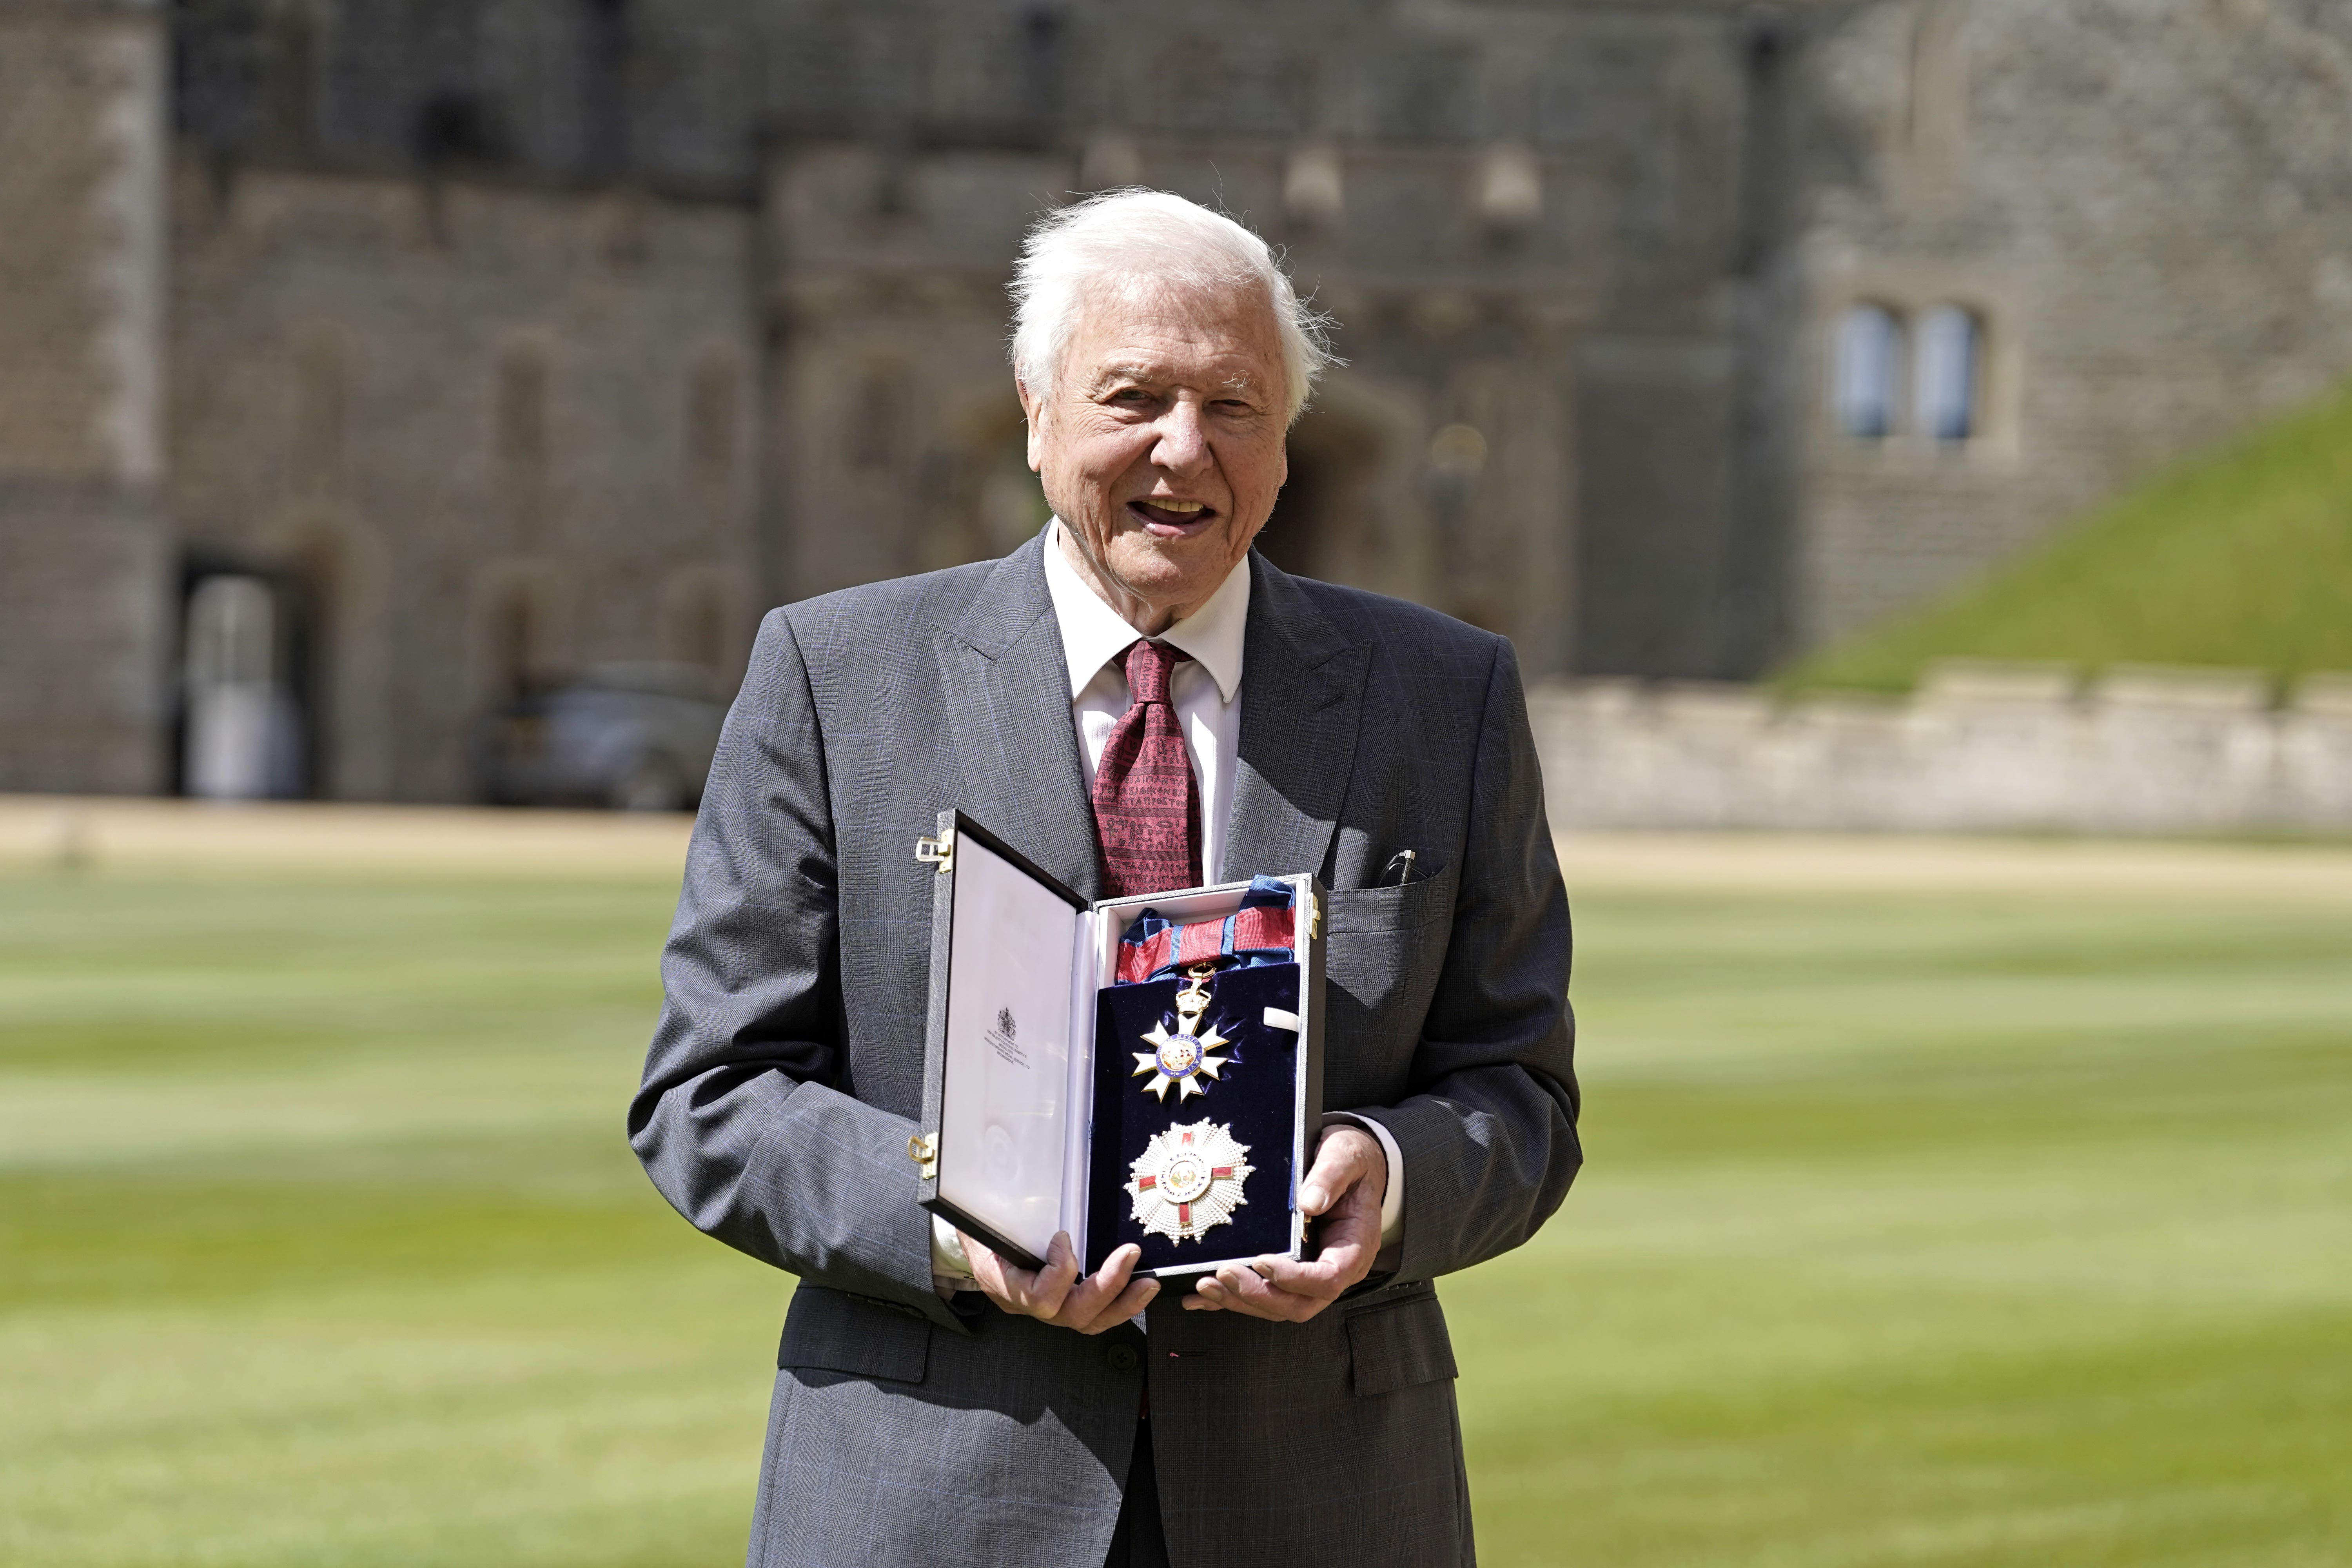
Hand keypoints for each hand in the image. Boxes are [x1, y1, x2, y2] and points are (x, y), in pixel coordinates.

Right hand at [958, 1229, 1159, 1334]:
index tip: (1063, 1236)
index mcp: (1004, 1283)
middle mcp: (1025, 1304)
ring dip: (1122, 1303)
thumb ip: (1006, 1213)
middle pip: (1072, 1313)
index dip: (1060, 1271)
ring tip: (1147, 1283)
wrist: (971, 1244)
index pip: (1039, 1297)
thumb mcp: (983, 1217)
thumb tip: (1028, 1197)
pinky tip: (1137, 1289)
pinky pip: (1092, 1316)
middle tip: (1129, 1256)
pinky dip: (1118, 1305)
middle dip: (1107, 1286)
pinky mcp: (1061, 1306)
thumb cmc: (978, 1228)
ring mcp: (1045, 1309)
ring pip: (1087, 1321)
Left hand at [1184, 1123, 1385, 1322]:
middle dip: (1258, 1295)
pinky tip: (1204, 1297)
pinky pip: (1263, 1294)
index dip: (1294, 1277)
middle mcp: (1334, 1268)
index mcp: (1353, 1247)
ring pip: (1277, 1306)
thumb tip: (1308, 1202)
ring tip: (1207, 1285)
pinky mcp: (1290, 1271)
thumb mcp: (1346, 1156)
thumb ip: (1331, 1176)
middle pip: (1299, 1303)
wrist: (1352, 1165)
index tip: (1262, 1260)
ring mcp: (1311, 1274)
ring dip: (1239, 1300)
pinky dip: (1232, 1298)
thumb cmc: (1352, 1162)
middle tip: (1224, 1274)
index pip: (1328, 1279)